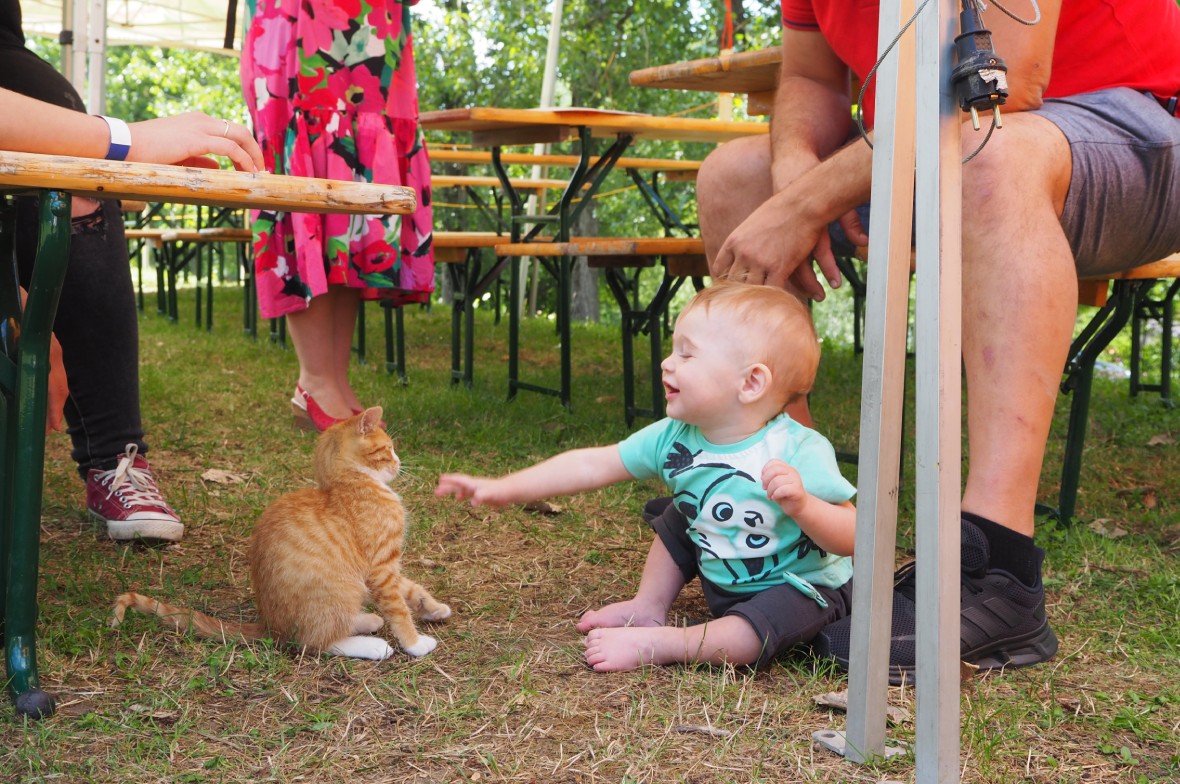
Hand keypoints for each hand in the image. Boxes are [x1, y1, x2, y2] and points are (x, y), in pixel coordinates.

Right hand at [127, 112, 264, 172]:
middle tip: (261, 169)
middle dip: (255, 150)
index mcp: (196, 122)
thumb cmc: (145, 152)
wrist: (123, 145)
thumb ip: (200, 161)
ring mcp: (200, 127)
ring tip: (258, 174)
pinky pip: (230, 148)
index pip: (229, 131)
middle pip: (240, 131)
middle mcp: (201, 120)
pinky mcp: (197, 139)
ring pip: (240, 136)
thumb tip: (218, 168)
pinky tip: (248, 172)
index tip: (252, 165)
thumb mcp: (178, 156)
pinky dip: (243, 160)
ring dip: (253, 156)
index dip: (244, 148)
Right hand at [435, 473, 509, 507]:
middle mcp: (473, 485)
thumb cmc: (499, 492)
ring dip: (450, 490)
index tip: (440, 479)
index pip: (459, 481)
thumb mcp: (490, 495)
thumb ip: (481, 497)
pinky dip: (460, 494)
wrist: (509, 491)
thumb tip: (473, 503)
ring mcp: (475, 488)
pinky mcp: (479, 493)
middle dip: (446, 487)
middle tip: (435, 492)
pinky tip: (458, 498)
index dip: (450, 480)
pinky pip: (466, 493)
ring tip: (439, 493)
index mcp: (473, 484)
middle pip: (457, 485)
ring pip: (460, 488)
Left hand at [712, 189, 842, 300]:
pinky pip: (771, 290)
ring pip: (750, 289)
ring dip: (752, 301)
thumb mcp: (752, 223)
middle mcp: (743, 253)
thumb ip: (743, 239)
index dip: (722, 281)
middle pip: (733, 283)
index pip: (719, 268)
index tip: (724, 291)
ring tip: (748, 315)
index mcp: (733, 242)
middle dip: (733, 296)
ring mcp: (760, 262)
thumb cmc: (781, 210)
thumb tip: (739, 247)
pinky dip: (771, 300)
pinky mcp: (779, 268)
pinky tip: (771, 307)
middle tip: (731, 311)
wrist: (801, 205)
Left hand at [762, 459, 807, 516]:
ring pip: (777, 481)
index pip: (774, 462)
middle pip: (774, 470)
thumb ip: (770, 478)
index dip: (765, 470)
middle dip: (766, 480)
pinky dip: (776, 494)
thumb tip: (762, 477)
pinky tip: (775, 498)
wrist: (798, 506)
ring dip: (770, 490)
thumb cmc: (785, 495)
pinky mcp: (797, 490)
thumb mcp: (775, 484)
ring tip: (770, 496)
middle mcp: (792, 471)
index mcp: (787, 468)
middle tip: (764, 488)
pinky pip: (783, 490)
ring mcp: (796, 480)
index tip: (763, 479)